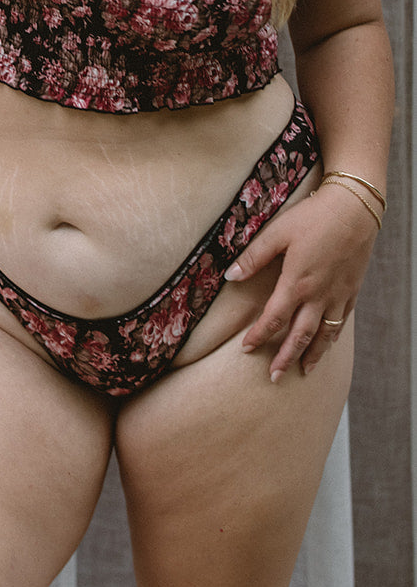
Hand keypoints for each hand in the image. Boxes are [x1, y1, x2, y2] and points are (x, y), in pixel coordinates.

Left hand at [224, 182, 377, 379]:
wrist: (356, 209)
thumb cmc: (313, 217)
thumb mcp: (277, 232)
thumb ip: (253, 257)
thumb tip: (229, 276)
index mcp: (296, 283)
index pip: (273, 319)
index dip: (259, 336)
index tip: (246, 349)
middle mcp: (318, 295)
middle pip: (300, 336)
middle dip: (285, 358)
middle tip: (274, 378)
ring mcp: (338, 295)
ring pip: (324, 334)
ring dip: (312, 355)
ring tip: (303, 371)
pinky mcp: (352, 290)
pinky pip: (341, 321)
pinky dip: (332, 337)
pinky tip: (327, 342)